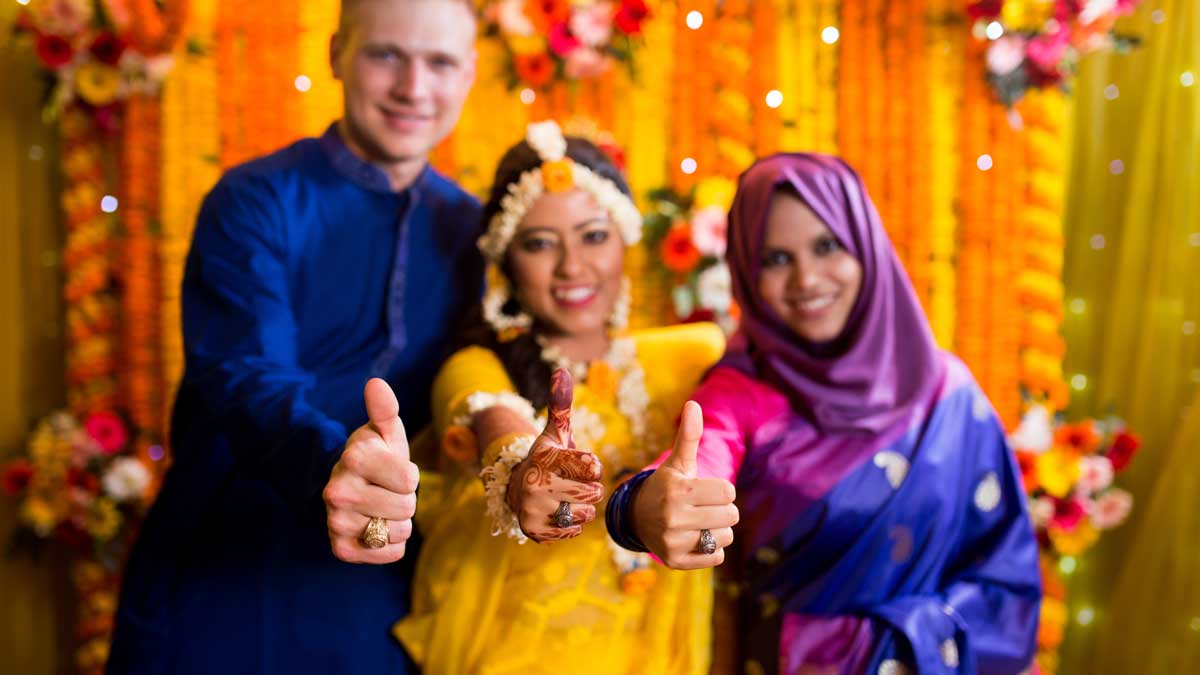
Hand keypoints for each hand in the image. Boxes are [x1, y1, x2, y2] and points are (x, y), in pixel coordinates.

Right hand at [324, 378, 420, 562]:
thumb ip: (384, 409)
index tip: (391, 468)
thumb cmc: (376, 457)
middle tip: (385, 490)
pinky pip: (390, 554)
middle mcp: (337, 491)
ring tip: (379, 507)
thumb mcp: (385, 432)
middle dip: (404, 499)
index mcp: (353, 457)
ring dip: (399, 522)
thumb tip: (376, 383)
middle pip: (407, 508)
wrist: (347, 488)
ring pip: (400, 532)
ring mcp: (336, 522)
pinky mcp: (341, 548)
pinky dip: (392, 545)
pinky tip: (376, 527)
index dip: (408, 475)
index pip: (410, 479)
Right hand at [506, 369, 604, 541]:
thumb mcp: (556, 433)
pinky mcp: (534, 531)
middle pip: (592, 492)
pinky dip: (571, 524)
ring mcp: (532, 510)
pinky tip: (557, 512)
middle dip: (588, 488)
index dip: (591, 466)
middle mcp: (534, 483)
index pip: (593, 466)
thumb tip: (561, 370)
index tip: (577, 464)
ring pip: (585, 513)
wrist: (518, 489)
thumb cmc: (547, 459)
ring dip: (580, 507)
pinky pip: (574, 531)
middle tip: (570, 483)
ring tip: (563, 498)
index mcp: (544, 457)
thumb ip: (561, 405)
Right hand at [632, 401, 737, 568]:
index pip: (728, 491)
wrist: (637, 518)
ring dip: (718, 530)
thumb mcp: (678, 462)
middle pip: (731, 515)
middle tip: (702, 507)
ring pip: (725, 537)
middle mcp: (673, 517)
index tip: (704, 490)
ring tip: (698, 523)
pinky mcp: (675, 561)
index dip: (721, 489)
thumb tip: (693, 403)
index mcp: (678, 490)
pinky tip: (694, 539)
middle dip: (721, 510)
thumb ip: (689, 435)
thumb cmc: (667, 486)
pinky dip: (711, 550)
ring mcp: (673, 541)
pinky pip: (716, 558)